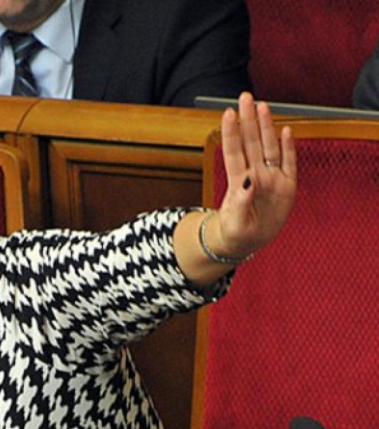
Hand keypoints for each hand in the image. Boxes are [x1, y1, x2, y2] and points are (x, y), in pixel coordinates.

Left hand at [212, 92, 296, 257]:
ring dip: (266, 127)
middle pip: (251, 142)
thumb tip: (247, 179)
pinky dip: (288, 147)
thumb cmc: (235, 231)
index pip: (233, 152)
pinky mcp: (287, 186)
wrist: (247, 241)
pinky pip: (289, 163)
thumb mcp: (234, 222)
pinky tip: (285, 130)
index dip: (231, 133)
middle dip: (248, 119)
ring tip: (262, 106)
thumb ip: (240, 200)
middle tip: (245, 97)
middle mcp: (255, 175)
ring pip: (268, 147)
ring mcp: (271, 178)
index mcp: (239, 182)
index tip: (228, 113)